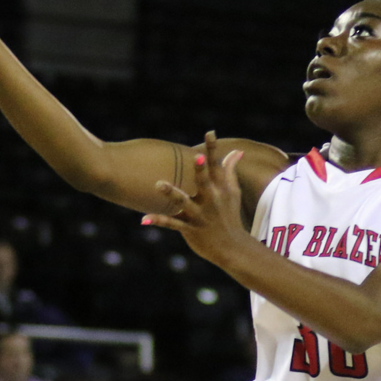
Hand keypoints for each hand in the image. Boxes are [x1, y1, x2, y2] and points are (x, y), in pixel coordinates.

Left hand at [143, 131, 249, 267]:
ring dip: (171, 193)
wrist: (232, 248)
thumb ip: (230, 170)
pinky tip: (144, 219)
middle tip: (197, 156)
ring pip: (184, 202)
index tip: (210, 132)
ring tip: (158, 184)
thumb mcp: (233, 192)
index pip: (217, 166)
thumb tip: (237, 150)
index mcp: (220, 190)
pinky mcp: (191, 230)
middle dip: (201, 170)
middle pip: (204, 182)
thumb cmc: (230, 216)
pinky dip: (158, 221)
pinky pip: (172, 224)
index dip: (213, 149)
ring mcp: (200, 216)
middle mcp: (211, 200)